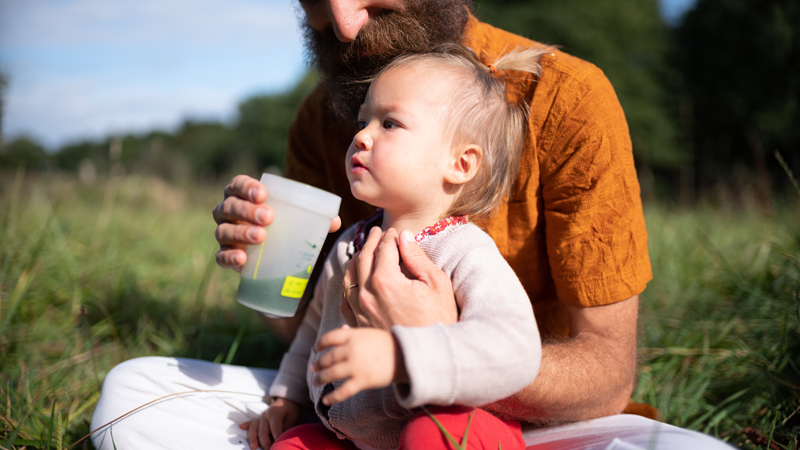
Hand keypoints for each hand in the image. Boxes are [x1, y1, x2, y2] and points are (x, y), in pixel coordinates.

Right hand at [213, 175, 340, 271]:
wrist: (272, 253)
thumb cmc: (284, 225)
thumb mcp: (297, 218)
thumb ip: (315, 217)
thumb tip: (335, 221)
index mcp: (242, 195)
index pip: (237, 185)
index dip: (247, 187)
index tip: (263, 194)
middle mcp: (228, 212)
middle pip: (230, 207)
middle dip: (247, 210)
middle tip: (268, 217)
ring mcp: (224, 234)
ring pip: (223, 231)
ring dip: (241, 233)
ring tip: (261, 237)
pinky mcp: (225, 256)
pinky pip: (220, 257)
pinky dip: (229, 258)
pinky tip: (241, 259)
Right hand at [238, 397, 299, 449]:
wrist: (287, 401)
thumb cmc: (291, 411)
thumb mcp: (292, 418)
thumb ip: (287, 428)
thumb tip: (283, 439)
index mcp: (274, 414)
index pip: (275, 429)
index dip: (277, 439)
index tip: (279, 446)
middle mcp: (265, 415)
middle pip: (263, 431)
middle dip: (265, 443)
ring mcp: (260, 417)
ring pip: (254, 428)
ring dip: (253, 438)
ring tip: (253, 447)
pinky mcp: (258, 419)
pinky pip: (251, 423)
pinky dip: (246, 425)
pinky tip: (241, 427)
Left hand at [310, 325, 406, 404]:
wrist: (405, 356)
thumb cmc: (387, 344)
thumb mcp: (369, 333)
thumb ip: (353, 333)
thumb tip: (341, 329)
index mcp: (353, 336)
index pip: (329, 338)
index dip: (320, 344)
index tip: (316, 349)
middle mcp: (352, 350)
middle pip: (328, 358)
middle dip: (318, 364)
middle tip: (313, 368)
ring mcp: (356, 366)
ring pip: (331, 374)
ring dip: (320, 379)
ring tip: (316, 382)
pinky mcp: (362, 381)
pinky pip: (343, 391)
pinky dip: (333, 397)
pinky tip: (326, 400)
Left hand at [341, 227, 457, 329]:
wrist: (429, 355)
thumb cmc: (439, 319)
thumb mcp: (437, 284)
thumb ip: (417, 257)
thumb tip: (405, 236)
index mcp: (386, 281)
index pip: (384, 249)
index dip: (389, 237)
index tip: (394, 232)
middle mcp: (367, 294)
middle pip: (362, 259)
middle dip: (370, 242)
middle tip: (377, 233)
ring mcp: (360, 311)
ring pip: (349, 277)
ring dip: (356, 260)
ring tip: (365, 252)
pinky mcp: (359, 324)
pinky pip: (346, 298)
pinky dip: (349, 284)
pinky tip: (356, 279)